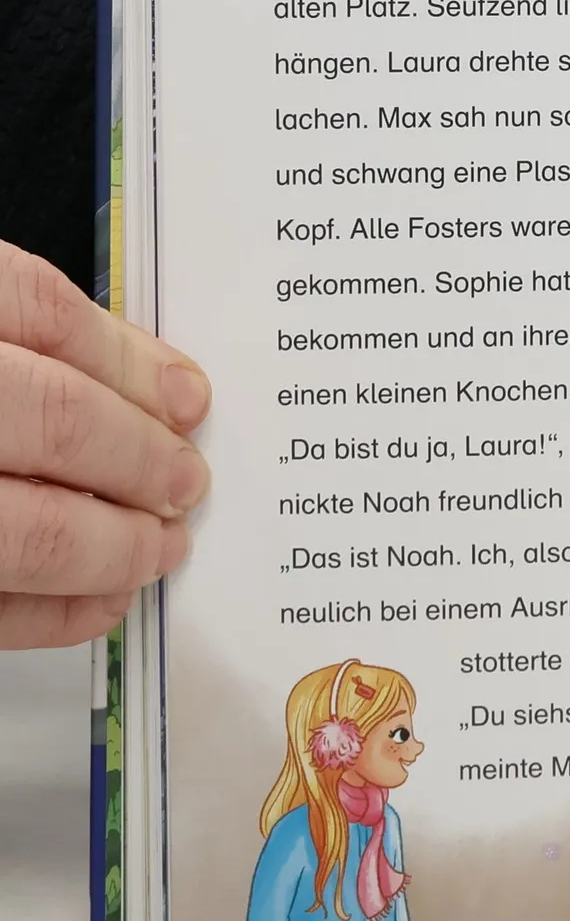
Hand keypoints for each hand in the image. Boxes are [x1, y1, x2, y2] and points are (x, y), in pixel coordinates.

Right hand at [0, 244, 209, 646]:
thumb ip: (29, 343)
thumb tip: (158, 387)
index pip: (36, 309)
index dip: (129, 360)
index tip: (190, 398)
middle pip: (52, 416)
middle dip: (141, 458)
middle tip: (188, 482)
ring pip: (29, 528)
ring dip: (115, 545)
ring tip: (161, 546)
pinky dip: (56, 611)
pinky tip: (103, 598)